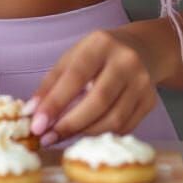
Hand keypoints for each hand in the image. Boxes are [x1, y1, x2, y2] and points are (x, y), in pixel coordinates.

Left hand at [21, 27, 159, 145]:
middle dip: (70, 124)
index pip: (76, 76)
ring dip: (84, 134)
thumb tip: (32, 113)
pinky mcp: (150, 101)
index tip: (37, 124)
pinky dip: (101, 134)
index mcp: (101, 44)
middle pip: (98, 101)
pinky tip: (86, 133)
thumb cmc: (99, 55)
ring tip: (62, 137)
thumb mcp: (73, 57)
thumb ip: (52, 83)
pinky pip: (123, 127)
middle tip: (48, 138)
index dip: (55, 102)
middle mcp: (126, 61)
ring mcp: (142, 82)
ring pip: (112, 119)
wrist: (142, 49)